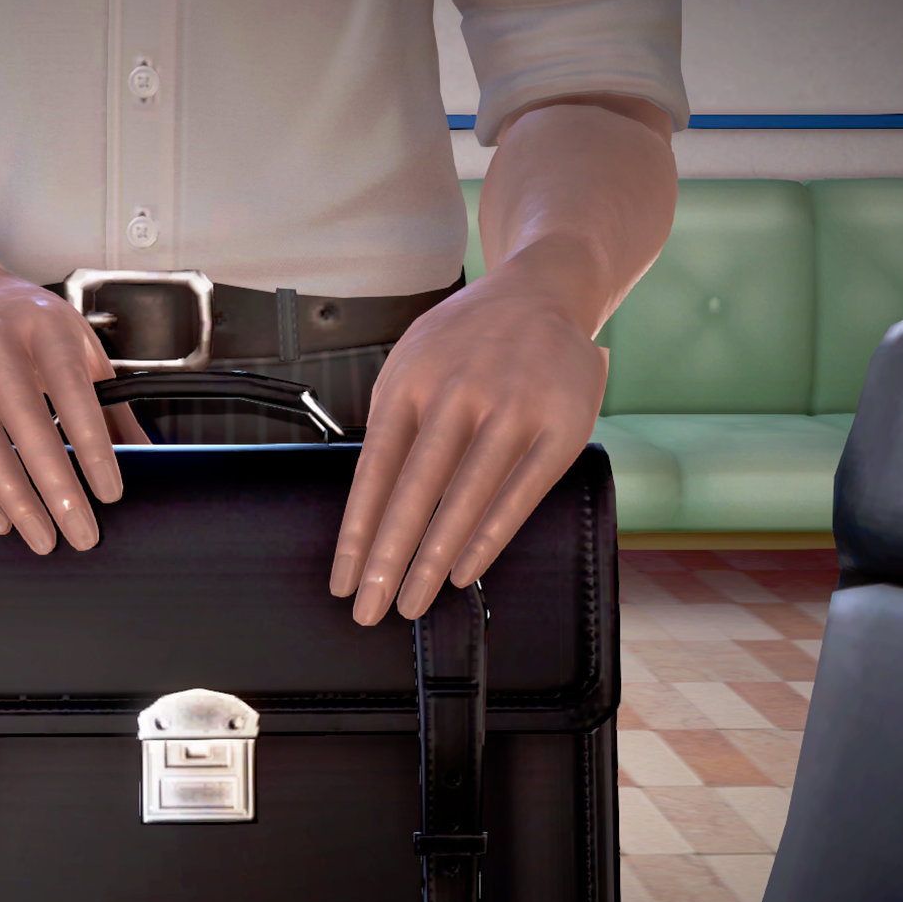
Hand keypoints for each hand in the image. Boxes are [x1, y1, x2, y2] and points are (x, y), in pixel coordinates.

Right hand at [0, 278, 152, 553]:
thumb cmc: (22, 330)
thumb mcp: (74, 346)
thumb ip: (110, 399)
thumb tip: (146, 453)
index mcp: (40, 320)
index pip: (70, 388)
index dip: (92, 444)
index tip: (109, 492)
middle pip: (24, 419)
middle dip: (56, 484)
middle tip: (80, 531)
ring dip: (14, 497)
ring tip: (43, 536)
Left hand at [329, 254, 609, 621]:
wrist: (541, 291)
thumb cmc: (464, 341)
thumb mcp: (410, 362)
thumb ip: (390, 424)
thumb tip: (367, 507)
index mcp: (410, 381)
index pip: (374, 471)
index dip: (357, 532)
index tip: (342, 580)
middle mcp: (459, 394)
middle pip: (414, 492)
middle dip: (388, 559)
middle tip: (369, 610)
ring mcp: (512, 409)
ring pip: (465, 500)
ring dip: (433, 561)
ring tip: (411, 604)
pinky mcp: (560, 427)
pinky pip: (518, 494)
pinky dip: (487, 538)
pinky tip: (463, 573)